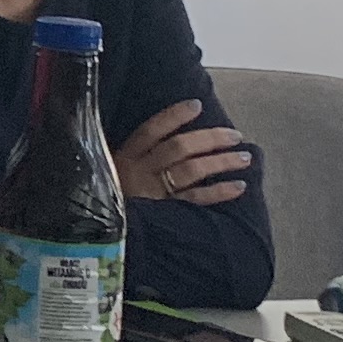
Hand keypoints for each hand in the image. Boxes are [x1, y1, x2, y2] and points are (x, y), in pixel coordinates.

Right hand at [115, 101, 252, 208]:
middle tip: (235, 135)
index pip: (152, 130)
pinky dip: (219, 192)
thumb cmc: (107, 198)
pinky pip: (196, 199)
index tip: (197, 105)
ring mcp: (154, 192)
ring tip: (244, 157)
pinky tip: (239, 186)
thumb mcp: (107, 172)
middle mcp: (140, 171)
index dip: (174, 116)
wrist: (98, 236)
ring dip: (221, 162)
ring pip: (192, 170)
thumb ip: (127, 157)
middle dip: (209, 139)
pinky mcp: (166, 213)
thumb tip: (158, 136)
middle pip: (179, 148)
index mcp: (125, 157)